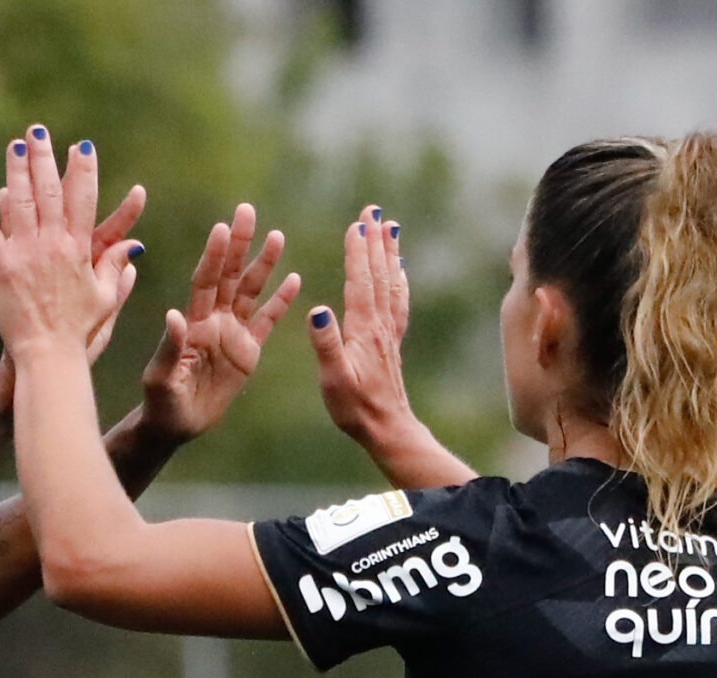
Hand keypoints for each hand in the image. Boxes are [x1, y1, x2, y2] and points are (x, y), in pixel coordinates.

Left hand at [0, 127, 135, 358]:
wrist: (48, 354)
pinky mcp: (1, 266)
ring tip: (14, 146)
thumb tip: (133, 250)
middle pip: (48, 190)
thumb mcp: (104, 300)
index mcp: (79, 249)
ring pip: (19, 201)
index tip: (82, 147)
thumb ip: (116, 270)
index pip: (83, 199)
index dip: (83, 170)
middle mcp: (52, 244)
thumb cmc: (79, 331)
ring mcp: (25, 253)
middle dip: (44, 157)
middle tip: (39, 131)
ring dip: (16, 170)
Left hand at [136, 204, 301, 442]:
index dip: (214, 256)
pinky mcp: (248, 351)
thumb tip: (175, 315)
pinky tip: (295, 279)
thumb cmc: (161, 403)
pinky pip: (267, 321)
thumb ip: (170, 348)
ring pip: (251, 291)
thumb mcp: (161, 379)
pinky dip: (281, 301)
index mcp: (192, 323)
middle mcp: (213, 320)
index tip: (223, 228)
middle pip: (230, 275)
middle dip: (239, 244)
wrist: (175, 425)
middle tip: (247, 211)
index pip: (205, 282)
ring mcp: (232, 333)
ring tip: (276, 235)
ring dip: (264, 264)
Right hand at [310, 207, 418, 446]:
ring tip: (391, 227)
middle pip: (380, 274)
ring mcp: (390, 332)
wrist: (386, 428)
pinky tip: (399, 270)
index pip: (360, 281)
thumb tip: (317, 307)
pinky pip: (398, 301)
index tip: (357, 222)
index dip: (358, 251)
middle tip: (374, 210)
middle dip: (375, 240)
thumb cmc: (354, 408)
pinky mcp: (393, 342)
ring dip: (389, 253)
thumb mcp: (332, 378)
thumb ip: (325, 343)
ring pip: (392, 283)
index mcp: (364, 330)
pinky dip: (398, 279)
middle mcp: (381, 325)